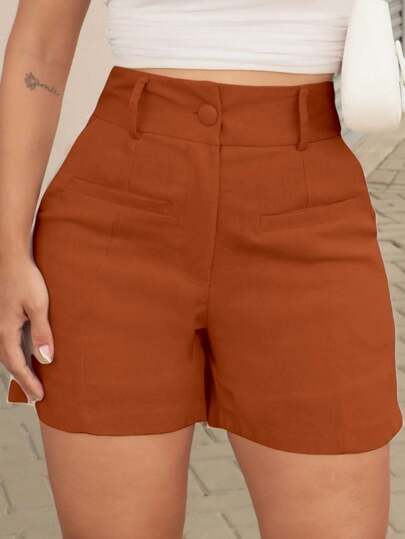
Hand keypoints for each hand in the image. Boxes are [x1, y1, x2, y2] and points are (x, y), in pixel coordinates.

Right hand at [0, 255, 53, 402]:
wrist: (12, 260)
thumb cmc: (26, 279)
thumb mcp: (38, 306)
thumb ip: (42, 332)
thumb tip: (45, 358)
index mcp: (5, 331)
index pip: (17, 364)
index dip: (28, 381)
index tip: (39, 396)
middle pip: (10, 363)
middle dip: (23, 380)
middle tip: (35, 396)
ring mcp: (0, 324)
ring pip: (8, 354)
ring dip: (20, 369)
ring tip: (31, 382)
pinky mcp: (5, 318)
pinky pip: (10, 343)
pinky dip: (18, 355)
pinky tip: (27, 357)